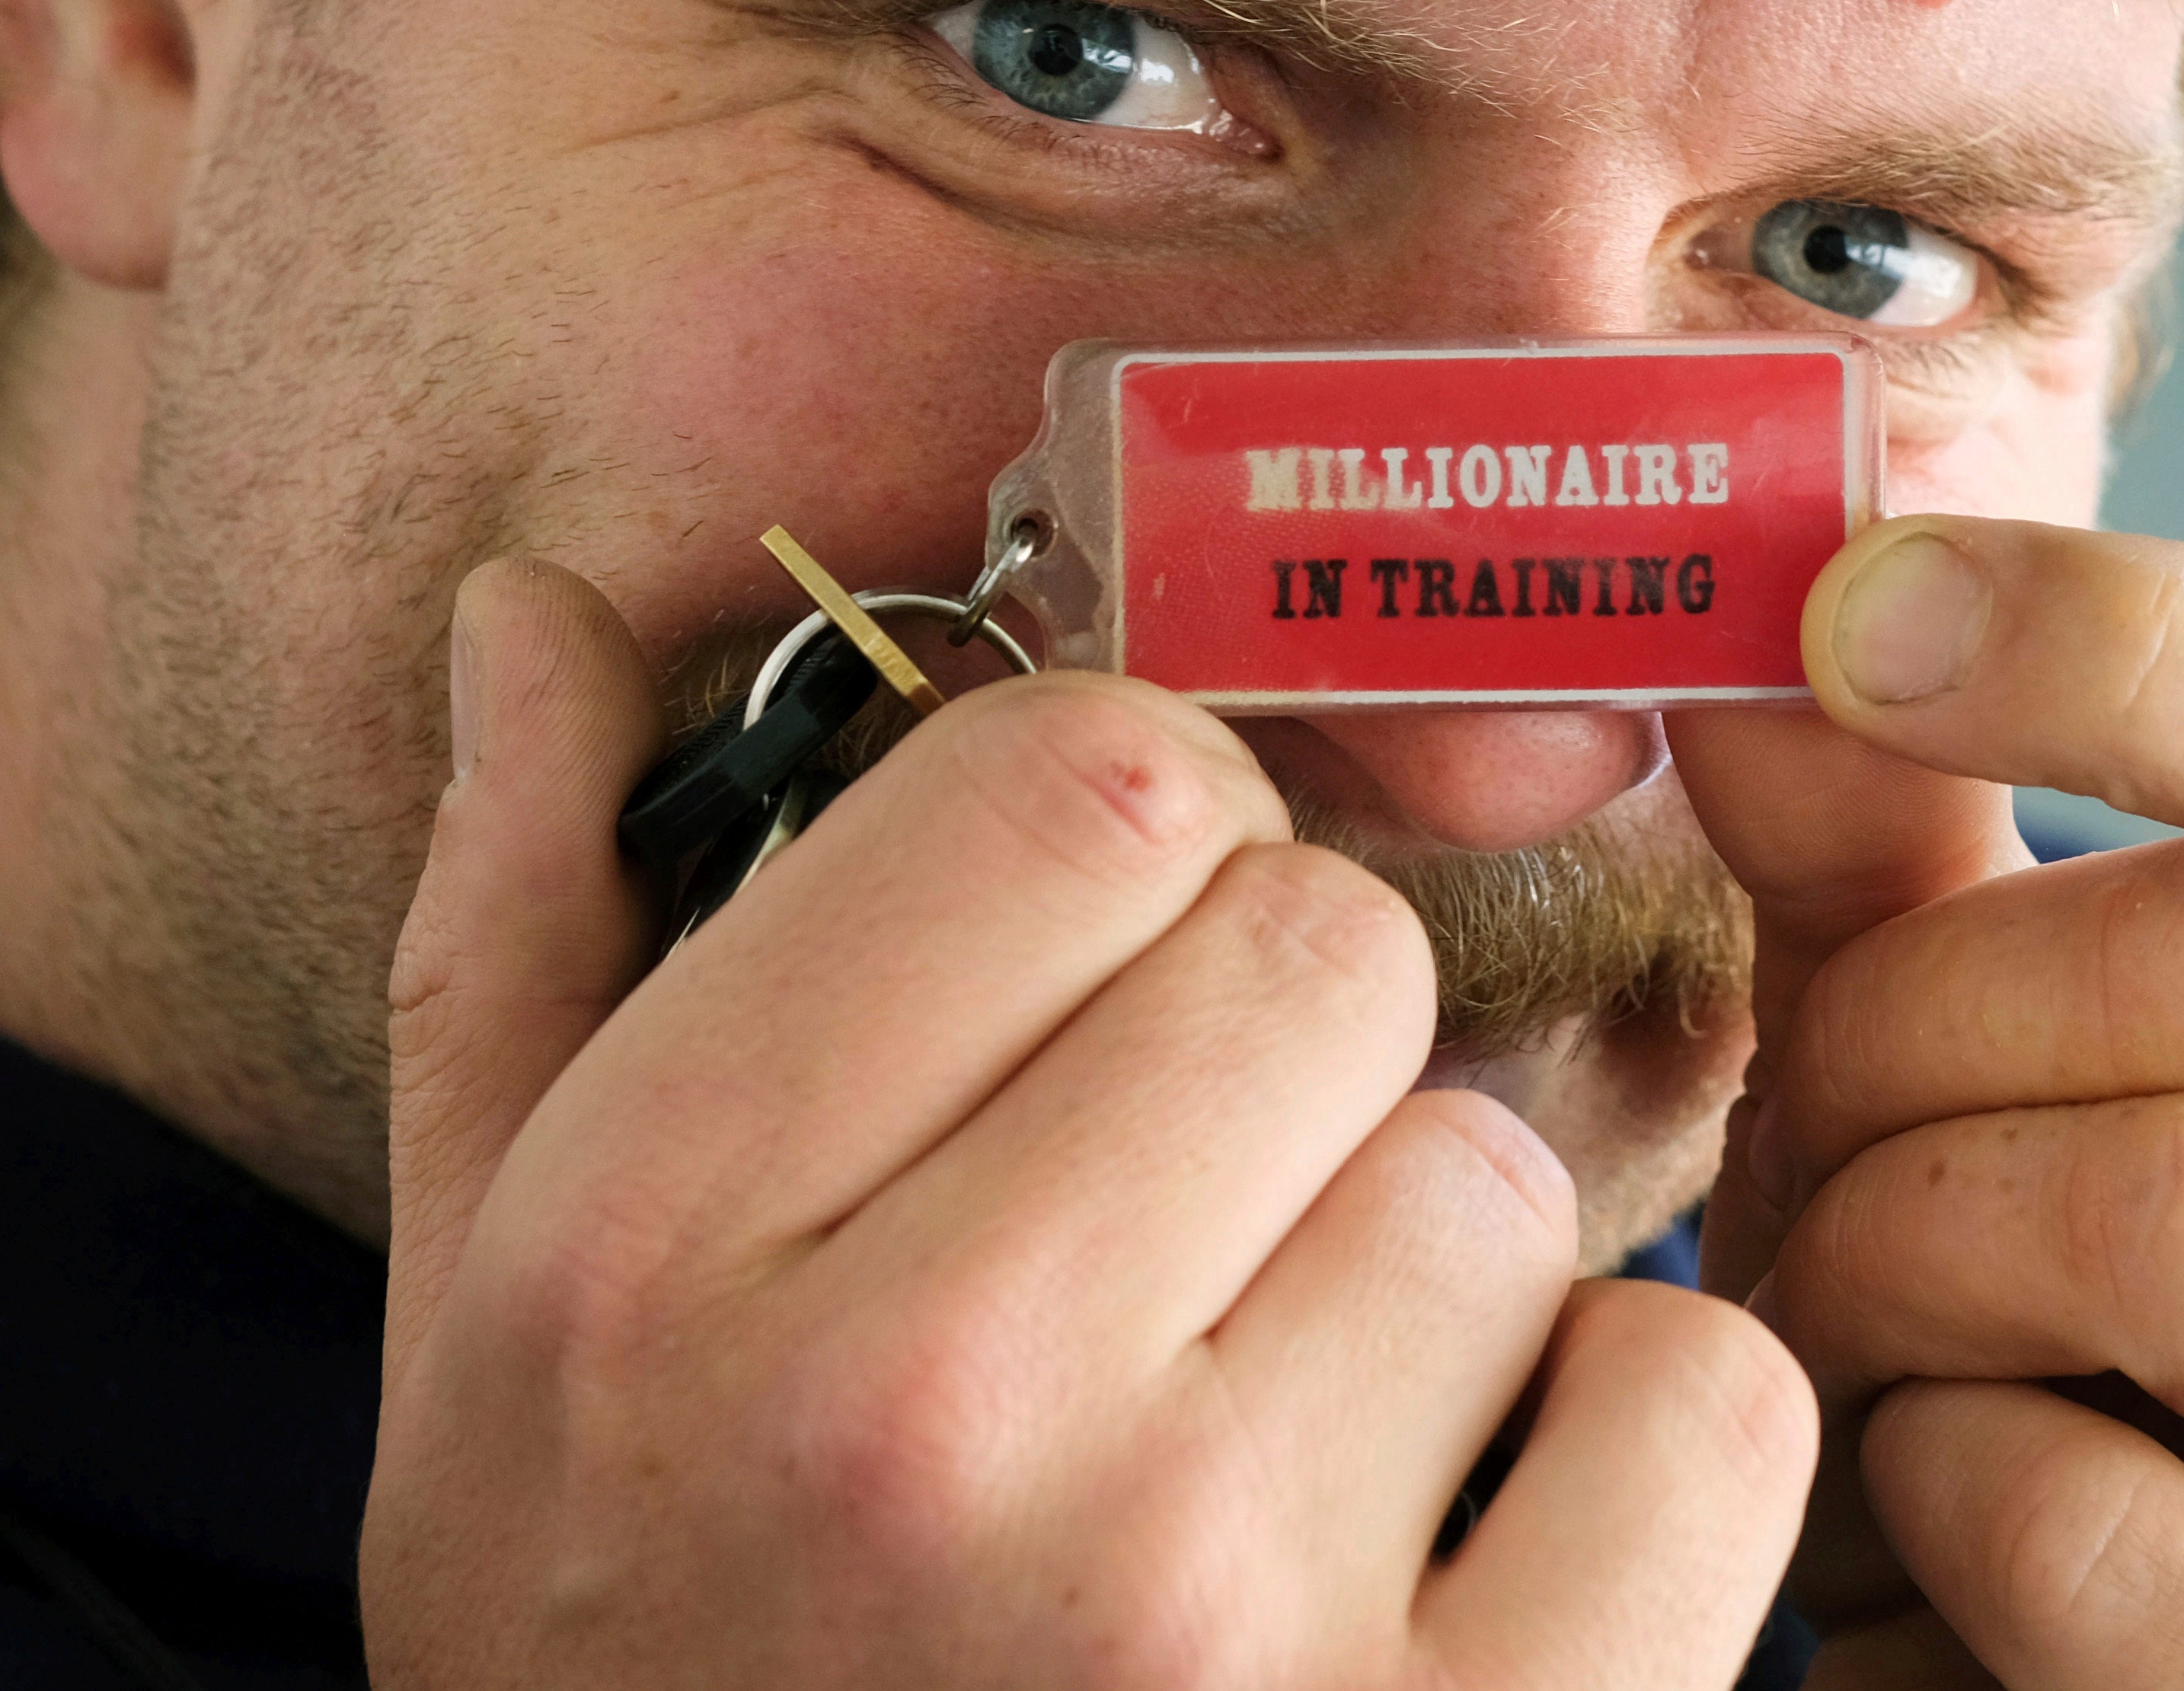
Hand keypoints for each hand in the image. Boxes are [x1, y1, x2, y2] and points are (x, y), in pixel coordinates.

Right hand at [362, 559, 1815, 1688]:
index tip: (1082, 991)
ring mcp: (1209, 1616)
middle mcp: (927, 1412)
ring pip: (1496, 1174)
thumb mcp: (478, 1338)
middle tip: (1172, 1255)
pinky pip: (1705, 1400)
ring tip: (1275, 1456)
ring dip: (1426, 1292)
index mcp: (668, 1249)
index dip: (1127, 855)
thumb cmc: (628, 1680)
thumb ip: (520, 945)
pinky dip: (1630, 1464)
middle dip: (1274, 1064)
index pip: (1081, 787)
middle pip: (1319, 944)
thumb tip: (537, 601)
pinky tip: (1461, 1566)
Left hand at [1670, 521, 2183, 1689]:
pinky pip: (2086, 1523)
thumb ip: (1896, 829)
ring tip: (1850, 1302)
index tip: (1840, 613)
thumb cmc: (2053, 1346)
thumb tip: (1777, 584)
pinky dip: (1923, 1492)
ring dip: (1900, 1237)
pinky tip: (1931, 1515)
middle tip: (1802, 1096)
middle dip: (1926, 1005)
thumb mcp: (1981, 1048)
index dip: (2102, 638)